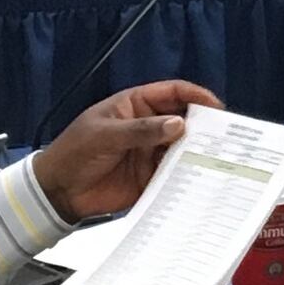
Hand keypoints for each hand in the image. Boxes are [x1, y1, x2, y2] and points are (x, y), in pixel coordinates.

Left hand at [32, 79, 223, 220]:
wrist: (57, 191)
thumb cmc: (74, 152)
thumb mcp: (105, 135)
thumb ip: (141, 131)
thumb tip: (178, 124)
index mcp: (136, 105)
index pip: (172, 93)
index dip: (195, 96)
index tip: (215, 107)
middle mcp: (149, 127)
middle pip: (184, 120)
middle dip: (203, 126)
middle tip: (226, 137)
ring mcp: (151, 152)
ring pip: (183, 149)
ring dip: (198, 153)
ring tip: (219, 160)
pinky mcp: (151, 177)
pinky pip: (174, 175)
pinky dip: (187, 177)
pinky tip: (200, 180)